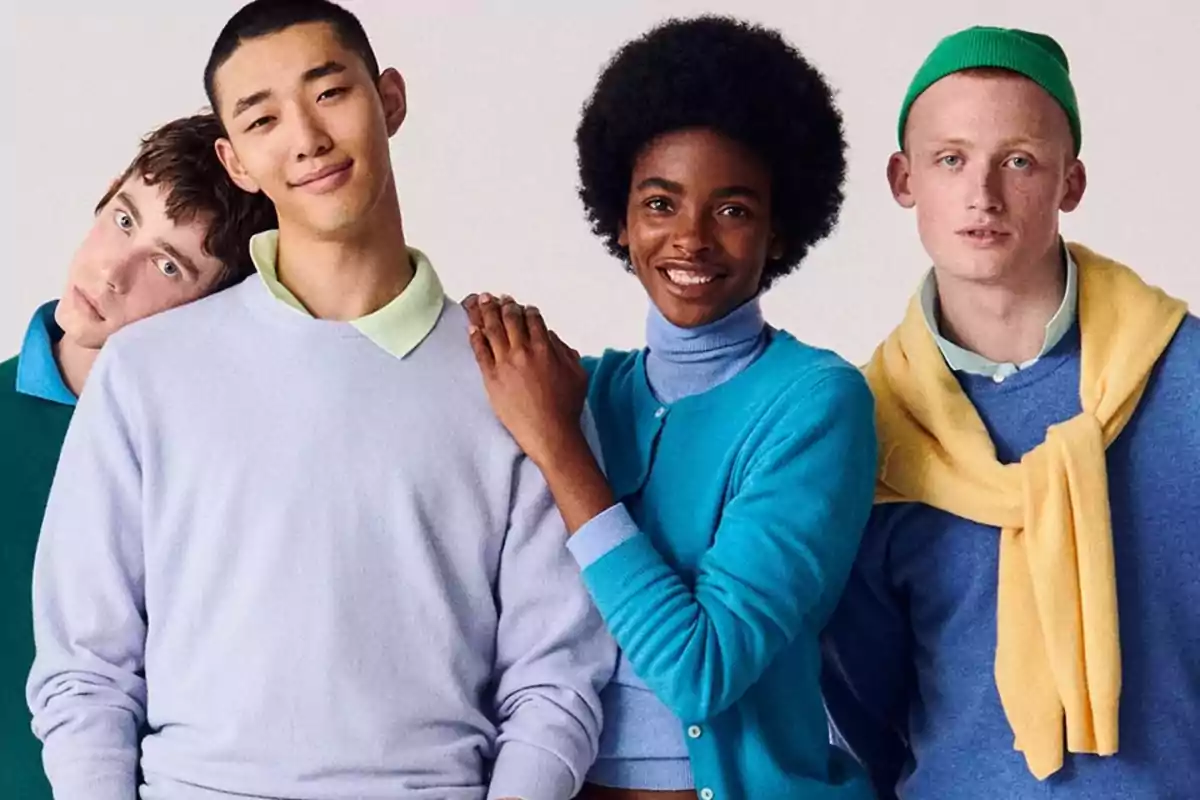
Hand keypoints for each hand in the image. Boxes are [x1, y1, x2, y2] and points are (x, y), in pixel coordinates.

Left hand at [464, 293, 588, 467]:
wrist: (549, 433)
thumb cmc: (566, 406)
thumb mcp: (577, 373)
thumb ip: (564, 351)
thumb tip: (551, 337)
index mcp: (546, 348)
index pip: (532, 319)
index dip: (526, 310)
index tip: (521, 307)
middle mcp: (523, 351)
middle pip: (509, 319)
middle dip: (503, 305)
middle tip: (497, 298)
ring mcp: (505, 364)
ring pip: (491, 330)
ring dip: (485, 312)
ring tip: (480, 301)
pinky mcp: (491, 378)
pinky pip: (480, 351)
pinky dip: (475, 336)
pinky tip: (472, 327)